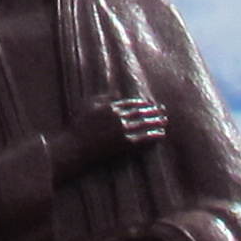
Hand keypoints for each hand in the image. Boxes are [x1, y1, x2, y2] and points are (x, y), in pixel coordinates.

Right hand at [51, 96, 167, 178]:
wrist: (74, 148)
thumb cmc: (76, 128)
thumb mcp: (86, 106)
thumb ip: (102, 98)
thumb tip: (117, 91)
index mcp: (110, 106)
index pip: (132, 102)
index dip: (143, 102)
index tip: (151, 102)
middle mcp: (119, 116)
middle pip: (141, 112)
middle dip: (154, 110)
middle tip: (164, 110)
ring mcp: (123, 130)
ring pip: (145, 123)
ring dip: (157, 121)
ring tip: (166, 120)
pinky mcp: (125, 144)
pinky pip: (144, 138)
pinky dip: (154, 135)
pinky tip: (162, 134)